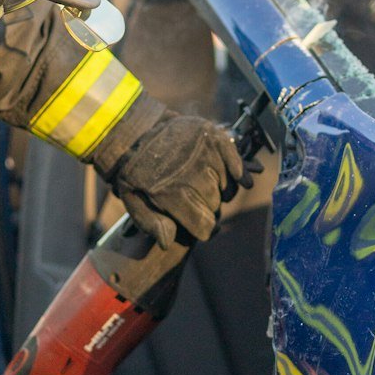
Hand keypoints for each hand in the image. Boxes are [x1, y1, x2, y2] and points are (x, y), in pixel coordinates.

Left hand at [111, 113, 245, 247]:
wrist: (135, 130)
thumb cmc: (135, 170)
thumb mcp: (132, 198)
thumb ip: (149, 222)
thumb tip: (167, 243)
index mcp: (169, 193)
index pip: (203, 224)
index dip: (204, 230)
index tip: (202, 229)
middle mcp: (190, 174)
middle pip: (214, 205)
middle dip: (208, 209)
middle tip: (198, 204)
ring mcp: (202, 153)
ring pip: (225, 186)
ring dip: (222, 192)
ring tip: (208, 189)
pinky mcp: (212, 137)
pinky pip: (234, 158)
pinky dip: (239, 170)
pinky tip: (242, 180)